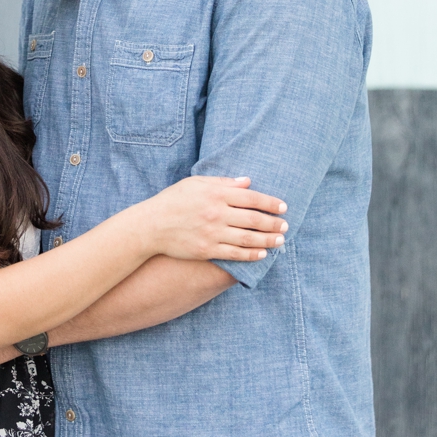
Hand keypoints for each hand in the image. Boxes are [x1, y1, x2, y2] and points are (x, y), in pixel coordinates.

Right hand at [141, 175, 286, 261]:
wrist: (150, 225)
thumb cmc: (174, 200)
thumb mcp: (197, 183)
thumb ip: (224, 182)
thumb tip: (248, 181)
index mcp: (216, 193)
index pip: (251, 198)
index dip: (271, 203)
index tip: (283, 207)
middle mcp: (217, 213)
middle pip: (253, 219)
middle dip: (273, 223)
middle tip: (286, 226)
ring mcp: (212, 233)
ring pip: (247, 238)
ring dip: (267, 240)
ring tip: (280, 241)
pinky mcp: (206, 250)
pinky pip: (234, 254)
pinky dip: (250, 254)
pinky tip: (262, 254)